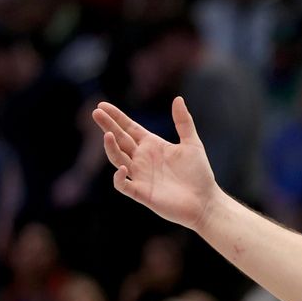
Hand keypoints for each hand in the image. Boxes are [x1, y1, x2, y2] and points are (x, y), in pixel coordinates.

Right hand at [91, 97, 219, 231]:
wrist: (205, 201)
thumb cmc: (199, 173)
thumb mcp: (192, 144)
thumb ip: (183, 122)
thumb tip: (178, 99)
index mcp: (151, 145)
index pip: (128, 128)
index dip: (116, 117)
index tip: (102, 105)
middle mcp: (142, 159)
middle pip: (119, 140)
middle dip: (107, 126)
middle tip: (96, 112)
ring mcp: (140, 176)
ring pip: (117, 159)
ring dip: (111, 148)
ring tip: (108, 135)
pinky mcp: (142, 193)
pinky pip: (123, 185)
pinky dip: (119, 177)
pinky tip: (124, 167)